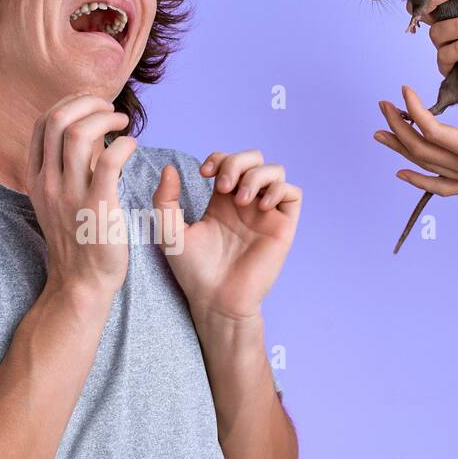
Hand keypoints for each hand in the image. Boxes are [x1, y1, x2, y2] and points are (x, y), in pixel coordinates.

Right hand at [27, 94, 136, 302]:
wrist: (81, 281)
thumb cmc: (78, 237)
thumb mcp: (58, 199)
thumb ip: (67, 166)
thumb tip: (89, 131)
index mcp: (36, 177)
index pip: (43, 123)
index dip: (69, 104)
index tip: (91, 104)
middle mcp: (48, 182)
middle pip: (58, 120)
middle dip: (87, 103)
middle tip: (110, 108)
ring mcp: (70, 195)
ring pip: (80, 134)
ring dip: (106, 118)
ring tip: (123, 123)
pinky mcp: (97, 207)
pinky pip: (110, 160)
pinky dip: (124, 144)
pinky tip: (132, 146)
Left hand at [152, 150, 300, 324]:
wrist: (215, 300)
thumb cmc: (193, 271)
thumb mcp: (170, 232)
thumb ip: (164, 199)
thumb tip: (168, 167)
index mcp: (221, 202)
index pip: (228, 162)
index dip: (219, 158)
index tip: (204, 173)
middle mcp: (245, 204)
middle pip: (254, 159)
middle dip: (238, 162)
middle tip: (222, 186)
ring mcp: (265, 214)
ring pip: (275, 171)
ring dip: (257, 176)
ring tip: (241, 199)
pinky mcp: (282, 227)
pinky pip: (292, 194)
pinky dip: (279, 189)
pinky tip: (260, 206)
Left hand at [374, 85, 457, 235]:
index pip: (436, 132)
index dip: (415, 111)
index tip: (403, 90)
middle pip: (421, 149)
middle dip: (398, 126)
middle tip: (382, 105)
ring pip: (425, 166)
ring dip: (400, 148)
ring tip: (379, 133)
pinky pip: (440, 185)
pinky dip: (417, 179)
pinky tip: (402, 173)